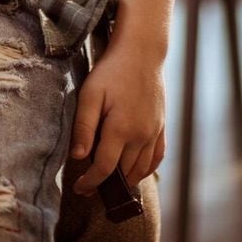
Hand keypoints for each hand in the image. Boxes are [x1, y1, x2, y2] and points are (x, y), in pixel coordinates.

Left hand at [70, 40, 165, 193]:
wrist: (141, 52)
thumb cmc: (112, 71)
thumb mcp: (90, 93)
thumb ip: (84, 126)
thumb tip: (79, 157)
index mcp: (121, 129)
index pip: (105, 169)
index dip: (91, 183)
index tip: (79, 189)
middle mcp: (141, 136)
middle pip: (124, 173)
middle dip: (107, 185)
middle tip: (90, 188)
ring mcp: (154, 132)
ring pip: (141, 169)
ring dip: (126, 180)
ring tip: (110, 184)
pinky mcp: (162, 126)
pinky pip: (157, 157)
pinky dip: (146, 169)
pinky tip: (136, 172)